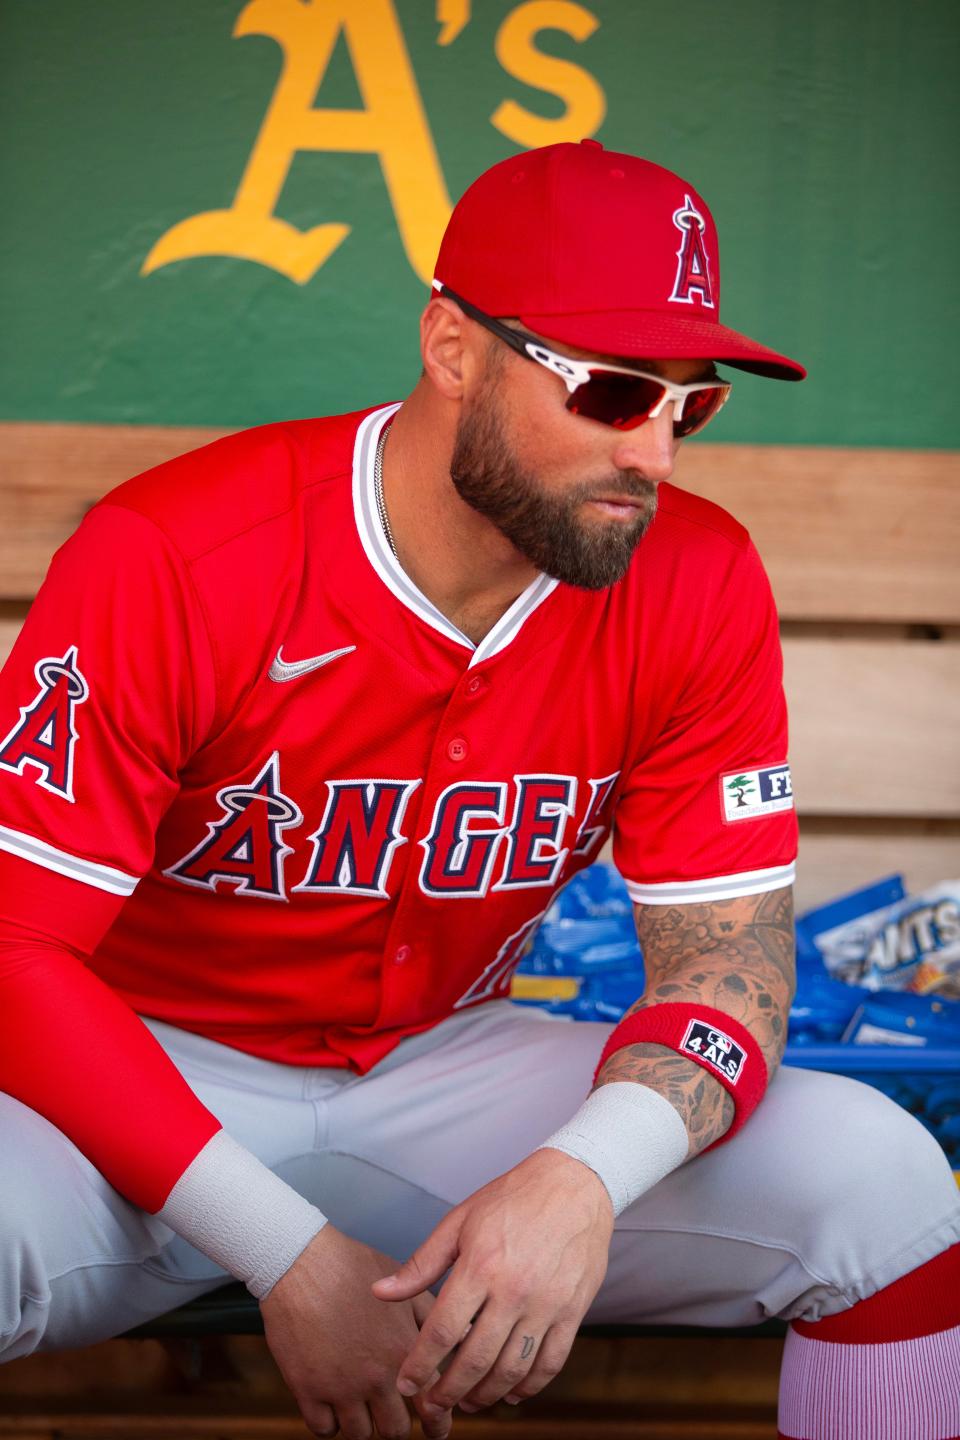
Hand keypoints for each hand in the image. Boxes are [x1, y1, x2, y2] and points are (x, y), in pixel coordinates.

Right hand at [260, 1223, 453, 1438]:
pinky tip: (332, 1403)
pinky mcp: (307, 1390)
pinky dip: (329, 1423)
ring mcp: (340, 1387)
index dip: (437, 1424)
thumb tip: (464, 1336)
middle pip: (394, 1431)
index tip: (434, 1427)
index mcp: (402, 1350)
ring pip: (359, 1435)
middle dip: (396, 1423)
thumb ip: (433, 1317)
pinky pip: (324, 1430)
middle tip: (390, 1412)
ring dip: (362, 1423)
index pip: (431, 1405)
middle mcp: (375, 1375)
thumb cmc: (352, 1268)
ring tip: (359, 1404)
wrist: (301, 1262)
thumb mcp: (401, 1288)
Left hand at [370, 1148, 613, 1416]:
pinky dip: (528, 1387)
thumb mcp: (460, 1221)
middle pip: (476, 1360)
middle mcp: (514, 1290)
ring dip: (486, 1395)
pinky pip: (550, 1363)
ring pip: (512, 1370)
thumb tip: (381, 1292)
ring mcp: (547, 1304)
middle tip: (432, 1407)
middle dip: (448, 1392)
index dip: (421, 1365)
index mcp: (480, 1266)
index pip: (443, 1331)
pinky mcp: (573, 1311)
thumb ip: (421, 1263)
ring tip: (467, 1402)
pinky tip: (510, 1393)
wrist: (574, 1184)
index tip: (407, 1385)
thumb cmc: (512, 1198)